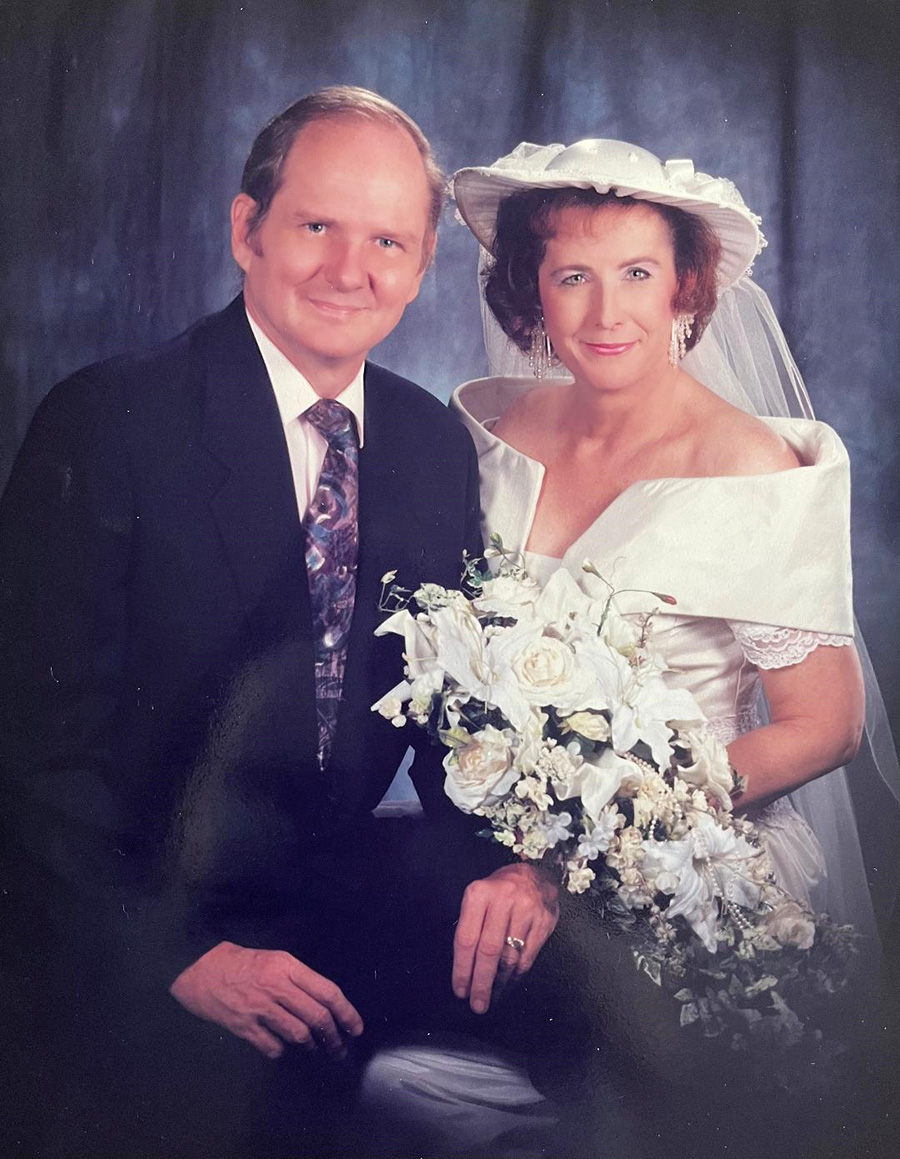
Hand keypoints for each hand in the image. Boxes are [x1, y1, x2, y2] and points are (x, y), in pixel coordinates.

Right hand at [169, 941, 363, 1059]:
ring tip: (314, 1047)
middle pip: (317, 1016)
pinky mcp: (244, 1027)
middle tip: (339, 1048)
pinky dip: (282, 1051)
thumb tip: (325, 1003)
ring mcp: (260, 1008)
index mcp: (288, 966)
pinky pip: (273, 1047)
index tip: (356, 1028)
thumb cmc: (241, 962)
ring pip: (299, 1034)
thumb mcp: (275, 959)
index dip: (347, 1012)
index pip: (327, 991)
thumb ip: (299, 978)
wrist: (200, 969)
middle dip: (334, 1036)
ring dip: (311, 1045)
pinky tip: (282, 1048)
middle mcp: (277, 986)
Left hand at [452, 862, 558, 1013]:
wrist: (534, 875)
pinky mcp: (544, 921)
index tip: (460, 991)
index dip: (462, 969)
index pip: (466, 939)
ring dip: (499, 983)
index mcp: (478, 894)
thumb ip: (470, 927)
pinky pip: (528, 957)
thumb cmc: (498, 892)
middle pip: (488, 951)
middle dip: (481, 983)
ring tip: (492, 996)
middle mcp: (502, 900)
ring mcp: (526, 910)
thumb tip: (464, 970)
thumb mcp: (478, 899)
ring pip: (510, 957)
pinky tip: (509, 983)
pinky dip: (517, 975)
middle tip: (477, 1005)